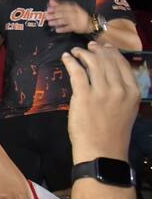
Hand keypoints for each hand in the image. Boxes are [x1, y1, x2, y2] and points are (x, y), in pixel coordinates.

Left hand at [45, 0, 91, 33]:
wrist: (90, 23)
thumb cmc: (77, 14)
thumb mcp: (70, 7)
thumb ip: (59, 4)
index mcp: (73, 6)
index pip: (64, 6)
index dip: (56, 8)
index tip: (48, 9)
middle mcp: (75, 12)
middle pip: (64, 13)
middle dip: (54, 15)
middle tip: (47, 17)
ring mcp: (77, 20)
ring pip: (65, 21)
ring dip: (57, 22)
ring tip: (50, 23)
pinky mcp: (77, 27)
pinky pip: (69, 28)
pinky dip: (62, 29)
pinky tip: (57, 29)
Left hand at [61, 41, 138, 162]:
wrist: (102, 151)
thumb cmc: (112, 133)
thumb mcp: (126, 109)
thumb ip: (121, 92)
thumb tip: (110, 75)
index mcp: (133, 93)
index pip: (122, 64)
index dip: (112, 53)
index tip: (104, 47)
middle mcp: (119, 90)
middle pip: (107, 61)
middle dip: (97, 50)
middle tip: (88, 46)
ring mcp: (102, 92)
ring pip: (93, 63)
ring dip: (83, 54)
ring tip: (75, 51)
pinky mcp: (84, 96)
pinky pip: (77, 72)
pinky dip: (70, 61)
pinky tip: (66, 57)